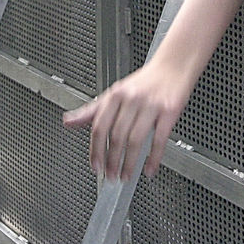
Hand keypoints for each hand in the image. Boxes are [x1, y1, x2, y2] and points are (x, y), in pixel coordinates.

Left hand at [63, 60, 192, 178]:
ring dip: (129, 163)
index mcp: (116, 95)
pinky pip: (160, 140)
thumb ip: (91, 110)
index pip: (99, 127)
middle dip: (112, 161)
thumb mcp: (114, 92)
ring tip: (125, 176)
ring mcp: (151, 105)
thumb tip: (69, 122)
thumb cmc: (145, 82)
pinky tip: (149, 169)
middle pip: (116, 136)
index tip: (96, 166)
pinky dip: (153, 158)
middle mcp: (132, 99)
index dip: (96, 150)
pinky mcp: (169, 111)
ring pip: (135, 140)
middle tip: (110, 177)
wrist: (173, 66)